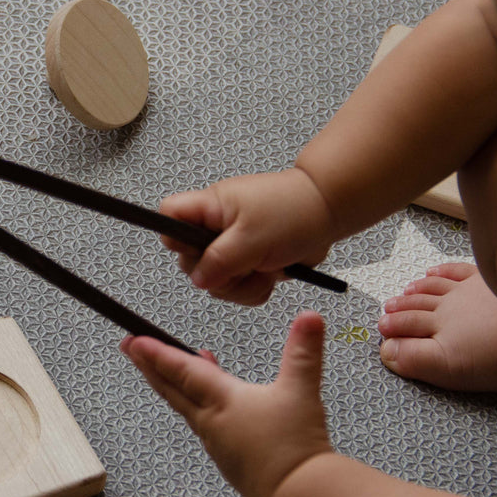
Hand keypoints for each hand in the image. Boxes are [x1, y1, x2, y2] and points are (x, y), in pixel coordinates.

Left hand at [120, 311, 333, 496]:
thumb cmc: (295, 450)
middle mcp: (212, 422)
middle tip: (128, 348)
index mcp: (224, 401)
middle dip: (148, 366)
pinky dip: (196, 407)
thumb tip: (311, 316)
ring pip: (186, 408)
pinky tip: (208, 406)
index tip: (133, 339)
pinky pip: (203, 426)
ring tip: (168, 367)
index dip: (157, 352)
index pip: (183, 370)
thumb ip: (304, 351)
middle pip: (172, 389)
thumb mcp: (302, 391)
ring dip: (172, 385)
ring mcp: (217, 443)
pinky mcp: (228, 460)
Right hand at [159, 167, 335, 305]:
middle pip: (190, 261)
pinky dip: (253, 289)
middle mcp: (216, 227)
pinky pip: (237, 288)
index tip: (198, 251)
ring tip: (264, 269)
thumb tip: (198, 278)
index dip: (174, 237)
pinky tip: (269, 276)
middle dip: (218, 274)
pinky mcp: (248, 263)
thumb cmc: (295, 211)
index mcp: (211, 207)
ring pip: (215, 281)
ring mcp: (232, 246)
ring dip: (240, 285)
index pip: (168, 215)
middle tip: (243, 265)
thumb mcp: (252, 237)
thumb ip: (219, 260)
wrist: (328, 213)